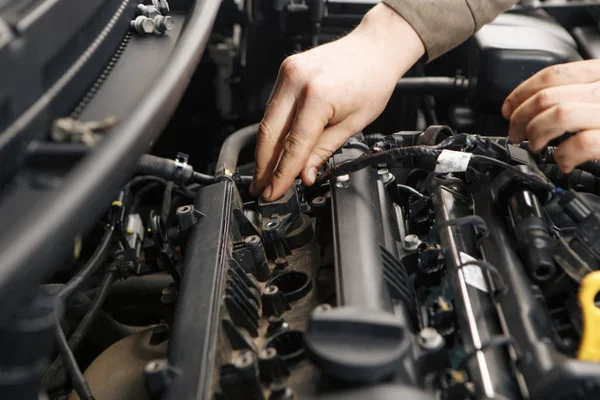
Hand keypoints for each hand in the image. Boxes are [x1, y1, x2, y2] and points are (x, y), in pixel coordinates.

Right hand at [250, 3, 424, 200]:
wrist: (374, 48)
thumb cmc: (372, 81)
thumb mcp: (353, 125)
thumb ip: (323, 151)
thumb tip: (305, 175)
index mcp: (318, 96)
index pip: (293, 146)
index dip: (281, 174)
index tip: (273, 192)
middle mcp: (296, 81)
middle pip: (269, 134)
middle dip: (264, 166)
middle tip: (261, 189)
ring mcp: (288, 73)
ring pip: (266, 121)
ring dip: (264, 151)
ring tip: (265, 174)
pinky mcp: (285, 71)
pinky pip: (272, 107)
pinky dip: (272, 130)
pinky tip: (273, 147)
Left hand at [503, 60, 599, 172]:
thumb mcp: (598, 98)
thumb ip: (576, 95)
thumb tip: (532, 107)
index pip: (553, 75)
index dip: (521, 93)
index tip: (508, 109)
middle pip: (547, 97)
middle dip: (520, 119)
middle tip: (516, 135)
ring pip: (558, 115)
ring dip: (537, 134)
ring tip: (536, 147)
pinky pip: (582, 142)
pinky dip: (564, 154)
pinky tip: (563, 161)